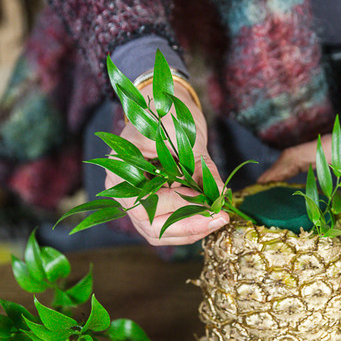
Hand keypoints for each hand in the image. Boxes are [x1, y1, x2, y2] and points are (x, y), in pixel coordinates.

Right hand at [109, 86, 228, 245]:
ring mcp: (136, 200)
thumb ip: (200, 166)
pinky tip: (210, 218)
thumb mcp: (184, 135)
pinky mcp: (152, 205)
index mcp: (121, 167)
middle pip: (150, 224)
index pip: (145, 201)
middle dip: (188, 225)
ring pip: (159, 231)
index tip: (208, 202)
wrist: (165, 109)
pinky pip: (166, 227)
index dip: (177, 206)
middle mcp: (123, 189)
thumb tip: (220, 194)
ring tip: (218, 219)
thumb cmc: (167, 113)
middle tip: (219, 218)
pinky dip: (189, 227)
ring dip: (190, 230)